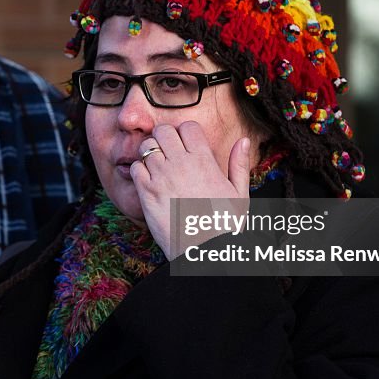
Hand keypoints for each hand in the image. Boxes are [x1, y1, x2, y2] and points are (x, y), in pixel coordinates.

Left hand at [131, 121, 250, 258]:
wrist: (203, 252)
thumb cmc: (224, 225)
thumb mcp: (239, 194)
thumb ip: (239, 165)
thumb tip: (243, 141)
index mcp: (204, 160)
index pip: (188, 126)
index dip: (185, 132)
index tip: (185, 145)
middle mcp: (181, 164)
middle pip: (163, 131)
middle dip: (164, 137)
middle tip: (167, 152)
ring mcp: (162, 176)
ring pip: (146, 146)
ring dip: (150, 153)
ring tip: (157, 167)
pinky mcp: (146, 192)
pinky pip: (135, 167)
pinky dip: (139, 170)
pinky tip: (149, 181)